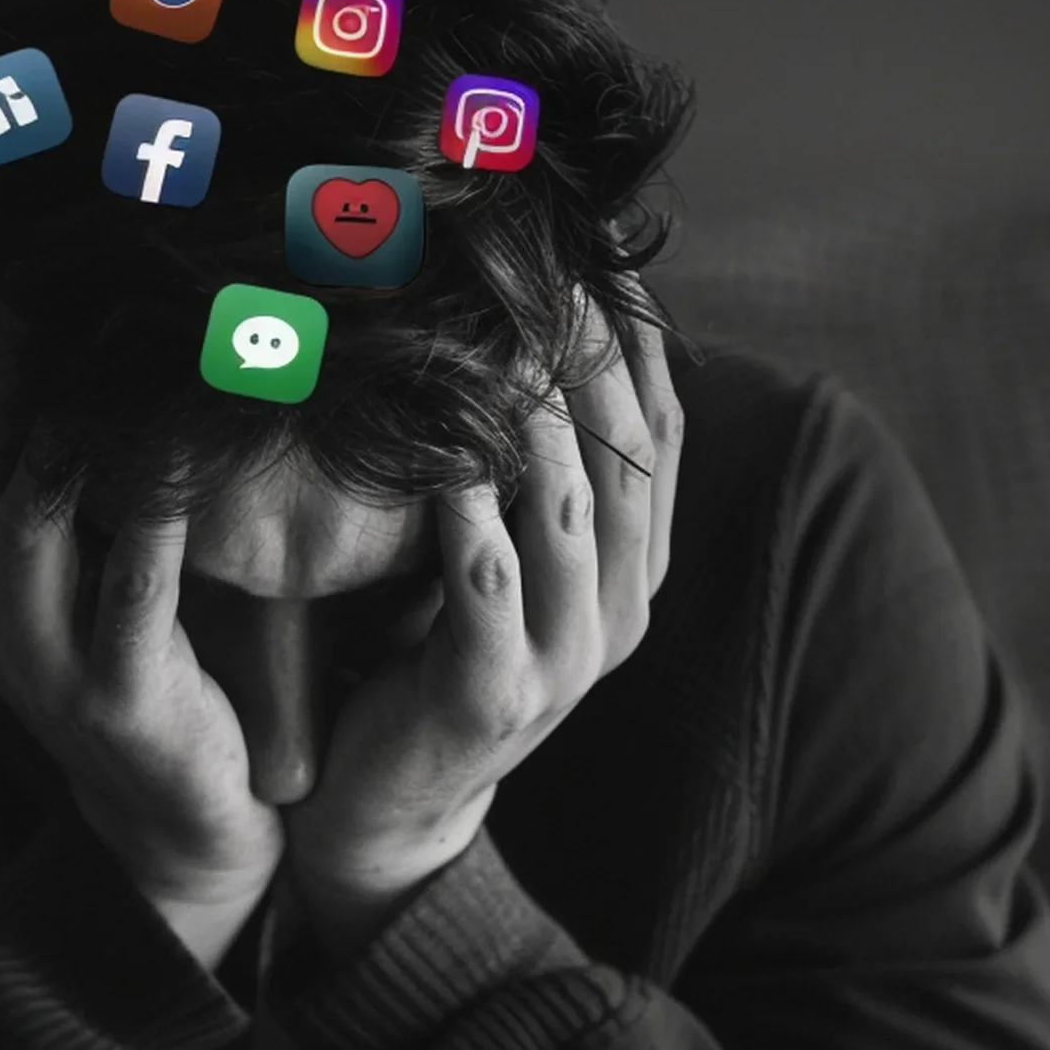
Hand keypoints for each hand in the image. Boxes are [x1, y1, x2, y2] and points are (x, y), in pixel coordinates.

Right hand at [0, 226, 282, 968]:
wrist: (186, 820)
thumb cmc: (156, 658)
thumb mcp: (100, 552)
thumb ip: (80, 456)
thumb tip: (102, 319)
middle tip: (42, 244)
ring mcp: (37, 655)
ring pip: (26, 504)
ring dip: (60, 403)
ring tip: (106, 314)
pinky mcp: (113, 697)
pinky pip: (127, 584)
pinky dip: (149, 505)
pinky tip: (184, 434)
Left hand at [281, 296, 684, 959]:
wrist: (390, 808)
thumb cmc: (427, 655)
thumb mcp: (498, 557)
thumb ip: (528, 473)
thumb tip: (518, 331)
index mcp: (635, 569)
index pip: (659, 422)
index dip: (632, 328)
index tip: (589, 241)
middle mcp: (622, 611)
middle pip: (622, 448)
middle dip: (585, 344)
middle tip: (538, 253)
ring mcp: (568, 659)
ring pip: (565, 503)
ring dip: (530, 404)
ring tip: (490, 318)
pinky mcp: (497, 694)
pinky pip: (485, 579)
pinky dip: (463, 501)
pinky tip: (434, 441)